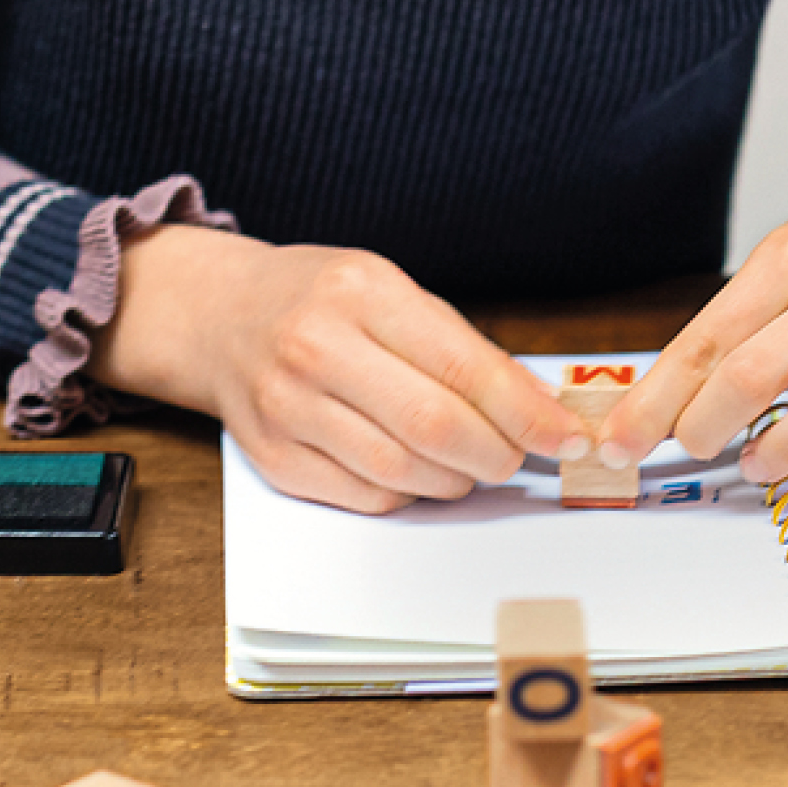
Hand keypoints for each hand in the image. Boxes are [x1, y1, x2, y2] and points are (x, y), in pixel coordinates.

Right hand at [87, 226, 586, 512]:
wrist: (221, 318)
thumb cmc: (320, 300)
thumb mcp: (390, 290)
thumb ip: (460, 345)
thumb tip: (540, 406)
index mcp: (360, 292)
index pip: (462, 366)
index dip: (526, 412)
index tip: (566, 435)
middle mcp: (316, 348)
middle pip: (433, 426)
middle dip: (498, 453)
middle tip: (522, 457)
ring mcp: (288, 407)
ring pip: (401, 472)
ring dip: (456, 479)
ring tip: (472, 463)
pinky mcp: (275, 458)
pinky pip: (365, 496)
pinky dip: (409, 494)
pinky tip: (419, 470)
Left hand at [597, 162, 787, 485]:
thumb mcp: (785, 262)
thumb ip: (734, 326)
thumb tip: (658, 407)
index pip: (709, 337)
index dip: (657, 400)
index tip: (621, 441)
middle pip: (759, 368)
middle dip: (706, 424)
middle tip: (693, 448)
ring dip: (786, 447)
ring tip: (757, 465)